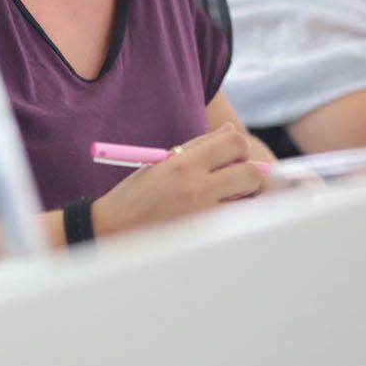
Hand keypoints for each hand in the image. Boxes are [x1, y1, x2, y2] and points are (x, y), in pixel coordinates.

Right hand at [90, 123, 263, 236]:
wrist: (115, 228)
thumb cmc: (137, 192)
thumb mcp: (163, 161)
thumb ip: (200, 145)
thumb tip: (229, 130)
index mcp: (185, 164)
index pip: (234, 143)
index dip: (240, 146)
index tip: (233, 154)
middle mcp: (198, 188)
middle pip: (251, 173)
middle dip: (249, 172)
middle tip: (234, 176)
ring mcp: (204, 214)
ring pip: (246, 200)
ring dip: (239, 196)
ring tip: (217, 197)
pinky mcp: (205, 235)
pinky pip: (232, 220)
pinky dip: (229, 215)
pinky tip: (210, 214)